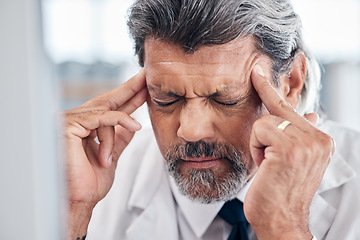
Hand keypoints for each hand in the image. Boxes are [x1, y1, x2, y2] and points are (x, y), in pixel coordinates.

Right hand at [63, 69, 146, 238]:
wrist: (81, 200)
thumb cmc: (91, 182)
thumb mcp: (112, 154)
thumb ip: (119, 138)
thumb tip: (131, 125)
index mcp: (86, 128)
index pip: (110, 108)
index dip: (129, 97)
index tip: (145, 88)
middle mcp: (76, 121)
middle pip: (107, 100)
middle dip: (130, 88)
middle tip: (146, 76)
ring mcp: (70, 121)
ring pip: (106, 111)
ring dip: (122, 124)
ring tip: (131, 133)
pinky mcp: (68, 125)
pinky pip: (102, 117)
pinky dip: (119, 122)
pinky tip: (134, 126)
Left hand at [245, 65, 334, 239]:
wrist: (279, 219)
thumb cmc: (279, 190)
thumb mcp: (291, 160)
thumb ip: (299, 135)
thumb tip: (311, 113)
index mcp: (320, 140)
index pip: (292, 109)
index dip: (272, 91)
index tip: (259, 71)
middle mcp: (318, 138)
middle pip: (278, 110)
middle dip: (262, 128)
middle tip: (257, 100)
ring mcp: (306, 142)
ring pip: (265, 121)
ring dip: (259, 144)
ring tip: (268, 165)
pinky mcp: (289, 147)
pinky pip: (259, 130)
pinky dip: (255, 148)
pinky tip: (265, 166)